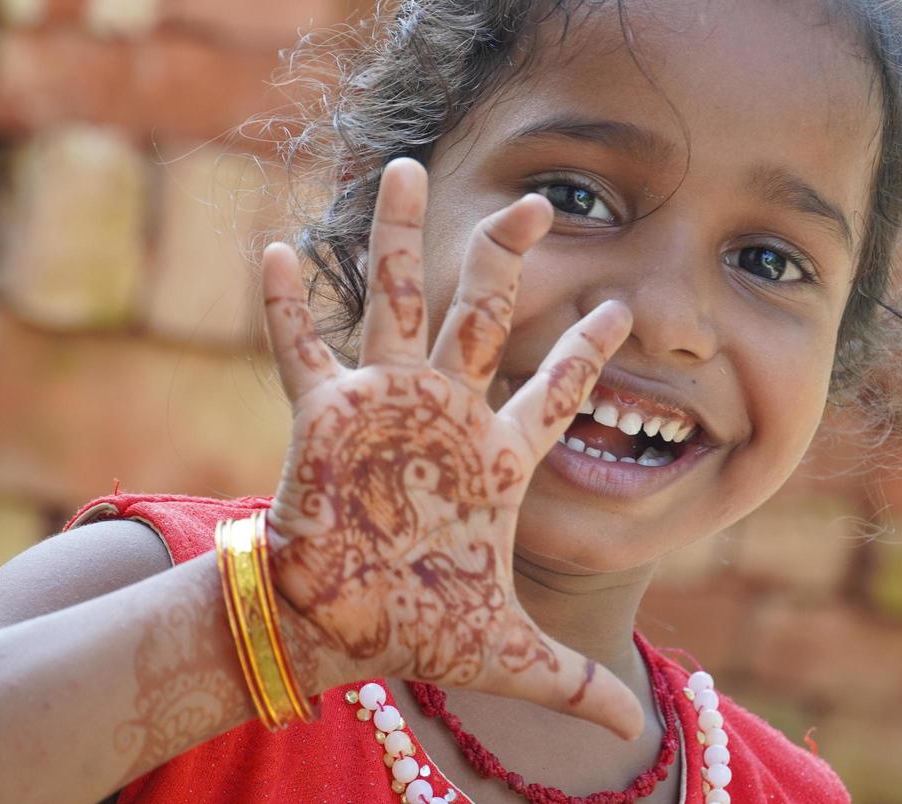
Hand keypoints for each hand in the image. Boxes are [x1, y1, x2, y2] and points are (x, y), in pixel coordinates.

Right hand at [260, 158, 642, 739]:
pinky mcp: (322, 415)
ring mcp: (381, 403)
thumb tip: (626, 734)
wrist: (336, 631)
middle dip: (507, 257)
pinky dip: (285, 303)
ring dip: (400, 237)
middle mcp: (441, 412)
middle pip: (483, 315)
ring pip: (396, 301)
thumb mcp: (506, 652)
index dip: (587, 351)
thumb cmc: (415, 628)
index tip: (624, 305)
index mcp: (493, 454)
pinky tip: (275, 246)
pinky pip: (300, 348)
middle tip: (539, 201)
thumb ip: (571, 682)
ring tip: (409, 167)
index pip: (556, 392)